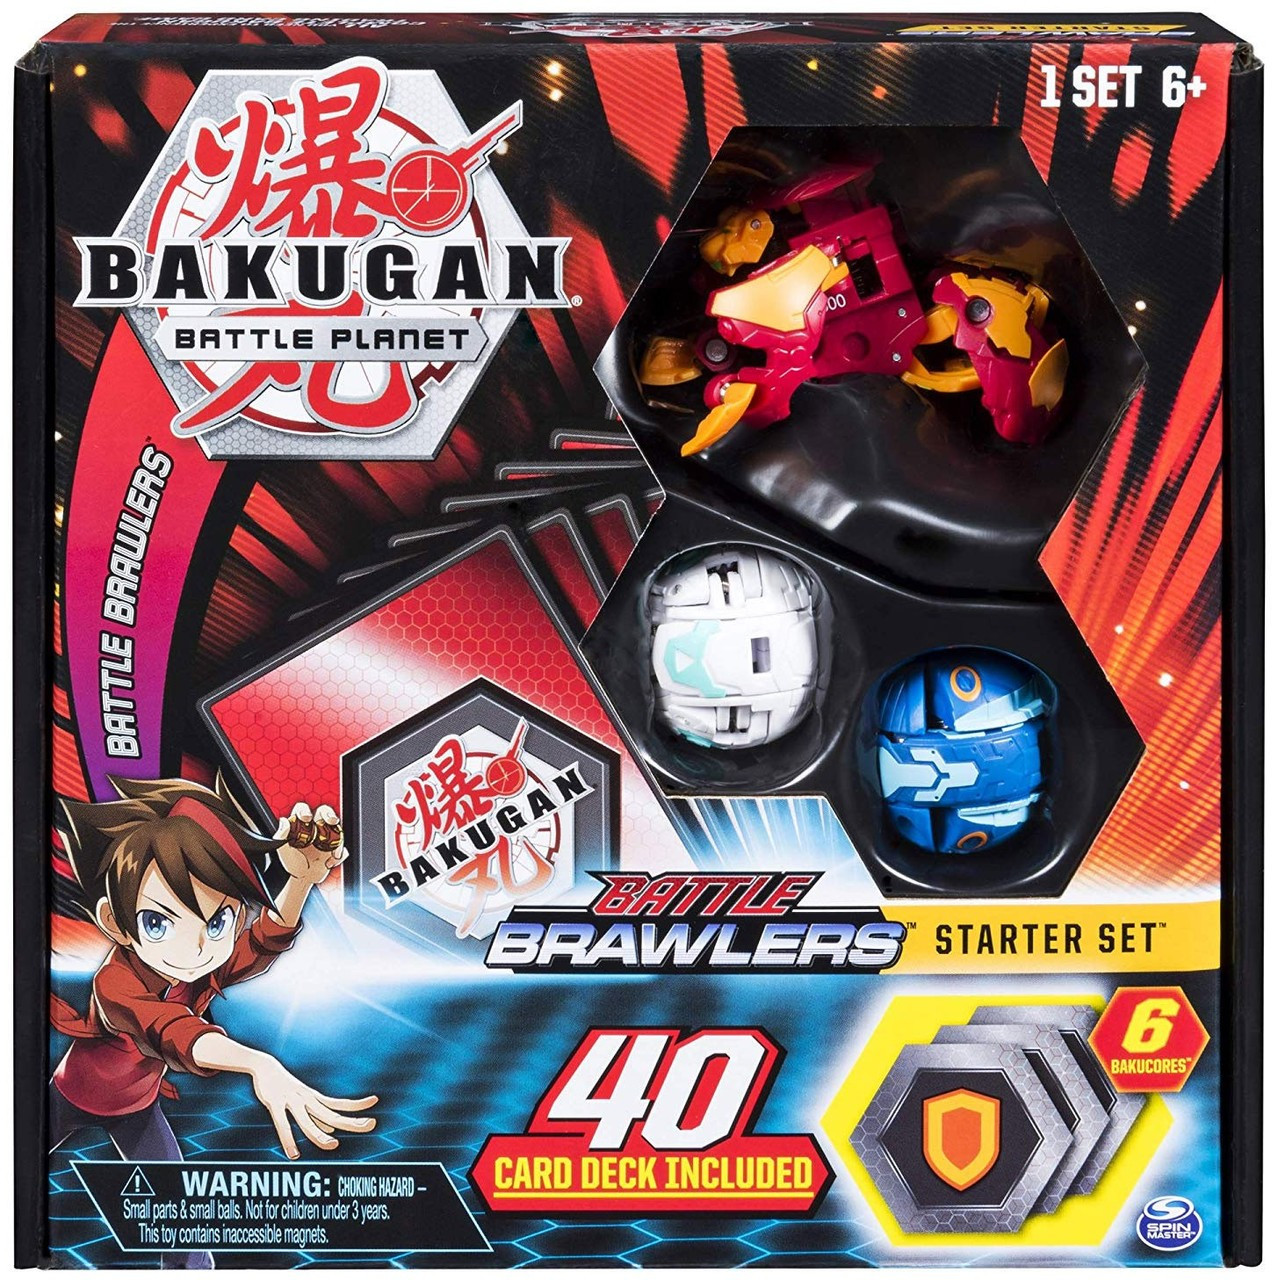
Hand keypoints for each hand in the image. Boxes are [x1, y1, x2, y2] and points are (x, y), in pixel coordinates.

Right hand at [249, 1056, 377, 1160]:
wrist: (265, 1067)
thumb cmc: (286, 1086)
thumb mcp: (304, 1101)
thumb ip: (317, 1117)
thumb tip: (332, 1132)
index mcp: (315, 1099)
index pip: (341, 1103)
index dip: (357, 1104)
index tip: (375, 1100)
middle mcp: (308, 1100)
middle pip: (332, 1114)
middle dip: (351, 1122)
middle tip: (373, 1124)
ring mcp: (292, 1101)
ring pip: (308, 1121)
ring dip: (319, 1135)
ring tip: (333, 1146)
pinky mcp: (275, 1104)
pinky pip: (282, 1123)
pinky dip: (288, 1139)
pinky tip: (293, 1154)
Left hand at [274, 802, 346, 885]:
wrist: (303, 879)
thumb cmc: (292, 864)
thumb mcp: (283, 852)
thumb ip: (281, 836)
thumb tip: (283, 821)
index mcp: (301, 826)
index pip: (303, 810)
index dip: (305, 811)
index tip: (306, 818)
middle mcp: (314, 828)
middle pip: (324, 812)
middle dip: (329, 814)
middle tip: (332, 820)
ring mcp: (327, 836)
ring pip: (337, 828)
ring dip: (337, 840)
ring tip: (332, 855)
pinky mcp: (336, 847)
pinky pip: (343, 846)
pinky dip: (340, 854)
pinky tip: (330, 862)